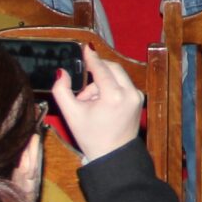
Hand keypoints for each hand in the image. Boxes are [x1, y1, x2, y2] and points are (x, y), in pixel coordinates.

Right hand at [53, 43, 143, 162]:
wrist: (113, 155)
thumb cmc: (91, 136)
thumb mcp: (70, 114)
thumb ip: (61, 90)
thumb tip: (61, 72)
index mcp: (113, 96)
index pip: (101, 69)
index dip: (92, 57)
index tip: (86, 47)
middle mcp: (129, 93)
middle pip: (112, 68)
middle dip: (95, 75)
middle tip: (83, 94)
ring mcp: (137, 96)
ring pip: (117, 76)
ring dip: (102, 84)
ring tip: (90, 105)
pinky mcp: (139, 100)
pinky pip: (123, 85)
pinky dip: (111, 89)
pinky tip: (102, 106)